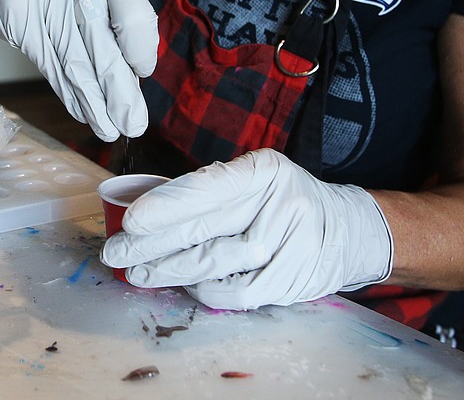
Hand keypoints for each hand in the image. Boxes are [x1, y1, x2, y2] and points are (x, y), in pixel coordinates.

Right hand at [0, 0, 158, 139]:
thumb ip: (128, 14)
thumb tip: (140, 70)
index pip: (132, 14)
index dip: (139, 50)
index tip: (140, 73)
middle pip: (102, 42)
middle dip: (119, 90)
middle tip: (133, 123)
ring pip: (74, 59)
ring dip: (94, 101)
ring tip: (110, 129)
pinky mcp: (17, 18)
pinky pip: (50, 63)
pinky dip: (68, 92)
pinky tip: (83, 112)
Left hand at [100, 148, 392, 309]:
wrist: (347, 230)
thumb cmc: (282, 202)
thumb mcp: (254, 181)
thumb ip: (210, 193)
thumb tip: (146, 211)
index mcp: (264, 171)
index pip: (206, 188)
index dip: (166, 206)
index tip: (131, 220)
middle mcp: (279, 204)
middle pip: (205, 228)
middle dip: (152, 244)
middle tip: (116, 253)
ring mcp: (289, 244)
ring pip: (216, 263)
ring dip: (170, 271)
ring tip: (138, 273)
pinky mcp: (292, 279)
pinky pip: (236, 292)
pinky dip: (204, 290)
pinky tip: (183, 285)